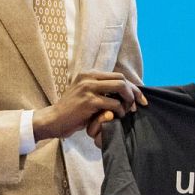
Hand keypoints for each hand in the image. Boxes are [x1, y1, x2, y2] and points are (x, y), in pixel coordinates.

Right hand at [33, 71, 147, 143]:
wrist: (54, 120)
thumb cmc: (73, 111)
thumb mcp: (86, 94)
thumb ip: (101, 89)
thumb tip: (125, 91)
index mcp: (89, 74)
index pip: (118, 76)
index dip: (132, 87)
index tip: (140, 99)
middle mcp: (89, 77)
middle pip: (121, 79)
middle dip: (133, 92)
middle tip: (136, 106)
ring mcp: (88, 88)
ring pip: (120, 87)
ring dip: (128, 100)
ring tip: (126, 111)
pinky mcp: (89, 101)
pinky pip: (113, 103)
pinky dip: (119, 111)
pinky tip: (116, 117)